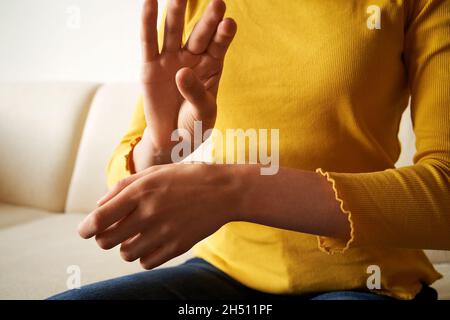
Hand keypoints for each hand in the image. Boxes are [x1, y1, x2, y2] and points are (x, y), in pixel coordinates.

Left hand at [78, 164, 244, 268]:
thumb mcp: (153, 172)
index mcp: (140, 191)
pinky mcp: (177, 246)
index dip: (85, 229)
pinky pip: (146, 263)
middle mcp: (148, 213)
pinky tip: (152, 243)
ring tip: (137, 235)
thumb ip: (123, 187)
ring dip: (126, 247)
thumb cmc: (186, 178)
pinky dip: (144, 256)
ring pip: (126, 254)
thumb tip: (99, 206)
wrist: (223, 191)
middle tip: (112, 232)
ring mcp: (163, 232)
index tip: (85, 231)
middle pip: (107, 241)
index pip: (99, 219)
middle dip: (104, 238)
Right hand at [135, 0, 236, 168]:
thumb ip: (196, 93)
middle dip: (207, 20)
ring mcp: (170, 60)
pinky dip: (147, 23)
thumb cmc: (194, 124)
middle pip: (199, 35)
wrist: (173, 140)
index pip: (219, 46)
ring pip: (173, 32)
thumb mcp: (203, 113)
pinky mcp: (149, 67)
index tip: (229, 23)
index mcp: (211, 68)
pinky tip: (149, 2)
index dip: (224, 35)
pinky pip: (148, 43)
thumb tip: (181, 72)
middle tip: (217, 3)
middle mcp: (191, 59)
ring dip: (176, 13)